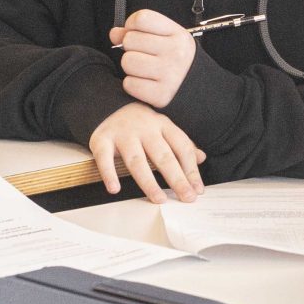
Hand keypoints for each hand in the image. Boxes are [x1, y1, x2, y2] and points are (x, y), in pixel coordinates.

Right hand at [89, 102, 205, 202]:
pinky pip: (104, 158)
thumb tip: (201, 157)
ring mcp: (123, 133)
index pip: (181, 147)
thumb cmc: (141, 124)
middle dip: (177, 178)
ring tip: (159, 198)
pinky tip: (115, 189)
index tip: (197, 190)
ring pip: (137, 160)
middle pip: (163, 156)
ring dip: (149, 182)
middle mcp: (144, 128)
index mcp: (163, 124)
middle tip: (187, 197)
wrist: (108, 104)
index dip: (191, 170)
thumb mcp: (163, 128)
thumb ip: (181, 145)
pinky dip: (109, 174)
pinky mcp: (101, 139)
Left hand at [109, 8, 196, 108]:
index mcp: (178, 35)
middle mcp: (176, 52)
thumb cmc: (177, 61)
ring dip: (131, 68)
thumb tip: (115, 33)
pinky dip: (133, 85)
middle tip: (144, 56)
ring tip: (144, 70)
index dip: (132, 25)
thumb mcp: (167, 40)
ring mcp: (170, 75)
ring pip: (127, 62)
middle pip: (130, 40)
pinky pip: (129, 84)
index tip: (138, 33)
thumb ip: (140, 32)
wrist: (200, 91)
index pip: (142, 18)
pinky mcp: (161, 96)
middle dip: (131, 48)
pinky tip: (146, 83)